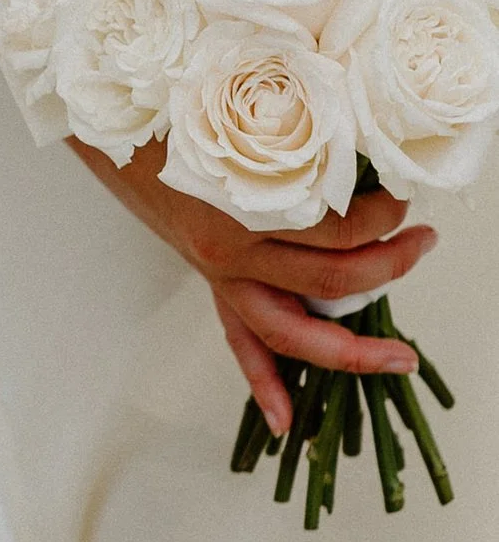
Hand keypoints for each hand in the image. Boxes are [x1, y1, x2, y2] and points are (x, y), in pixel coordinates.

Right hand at [79, 137, 435, 433]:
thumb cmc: (178, 124)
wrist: (119, 139)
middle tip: (422, 243)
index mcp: (239, 208)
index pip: (333, 230)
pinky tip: (287, 421)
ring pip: (293, 333)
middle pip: (328, 282)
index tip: (403, 200)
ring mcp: (223, 277)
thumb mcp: (234, 120)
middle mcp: (231, 253)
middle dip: (389, 269)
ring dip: (353, 350)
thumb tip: (361, 147)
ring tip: (400, 356)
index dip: (380, 219)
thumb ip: (291, 137)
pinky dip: (265, 384)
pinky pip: (242, 343)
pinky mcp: (216, 286)